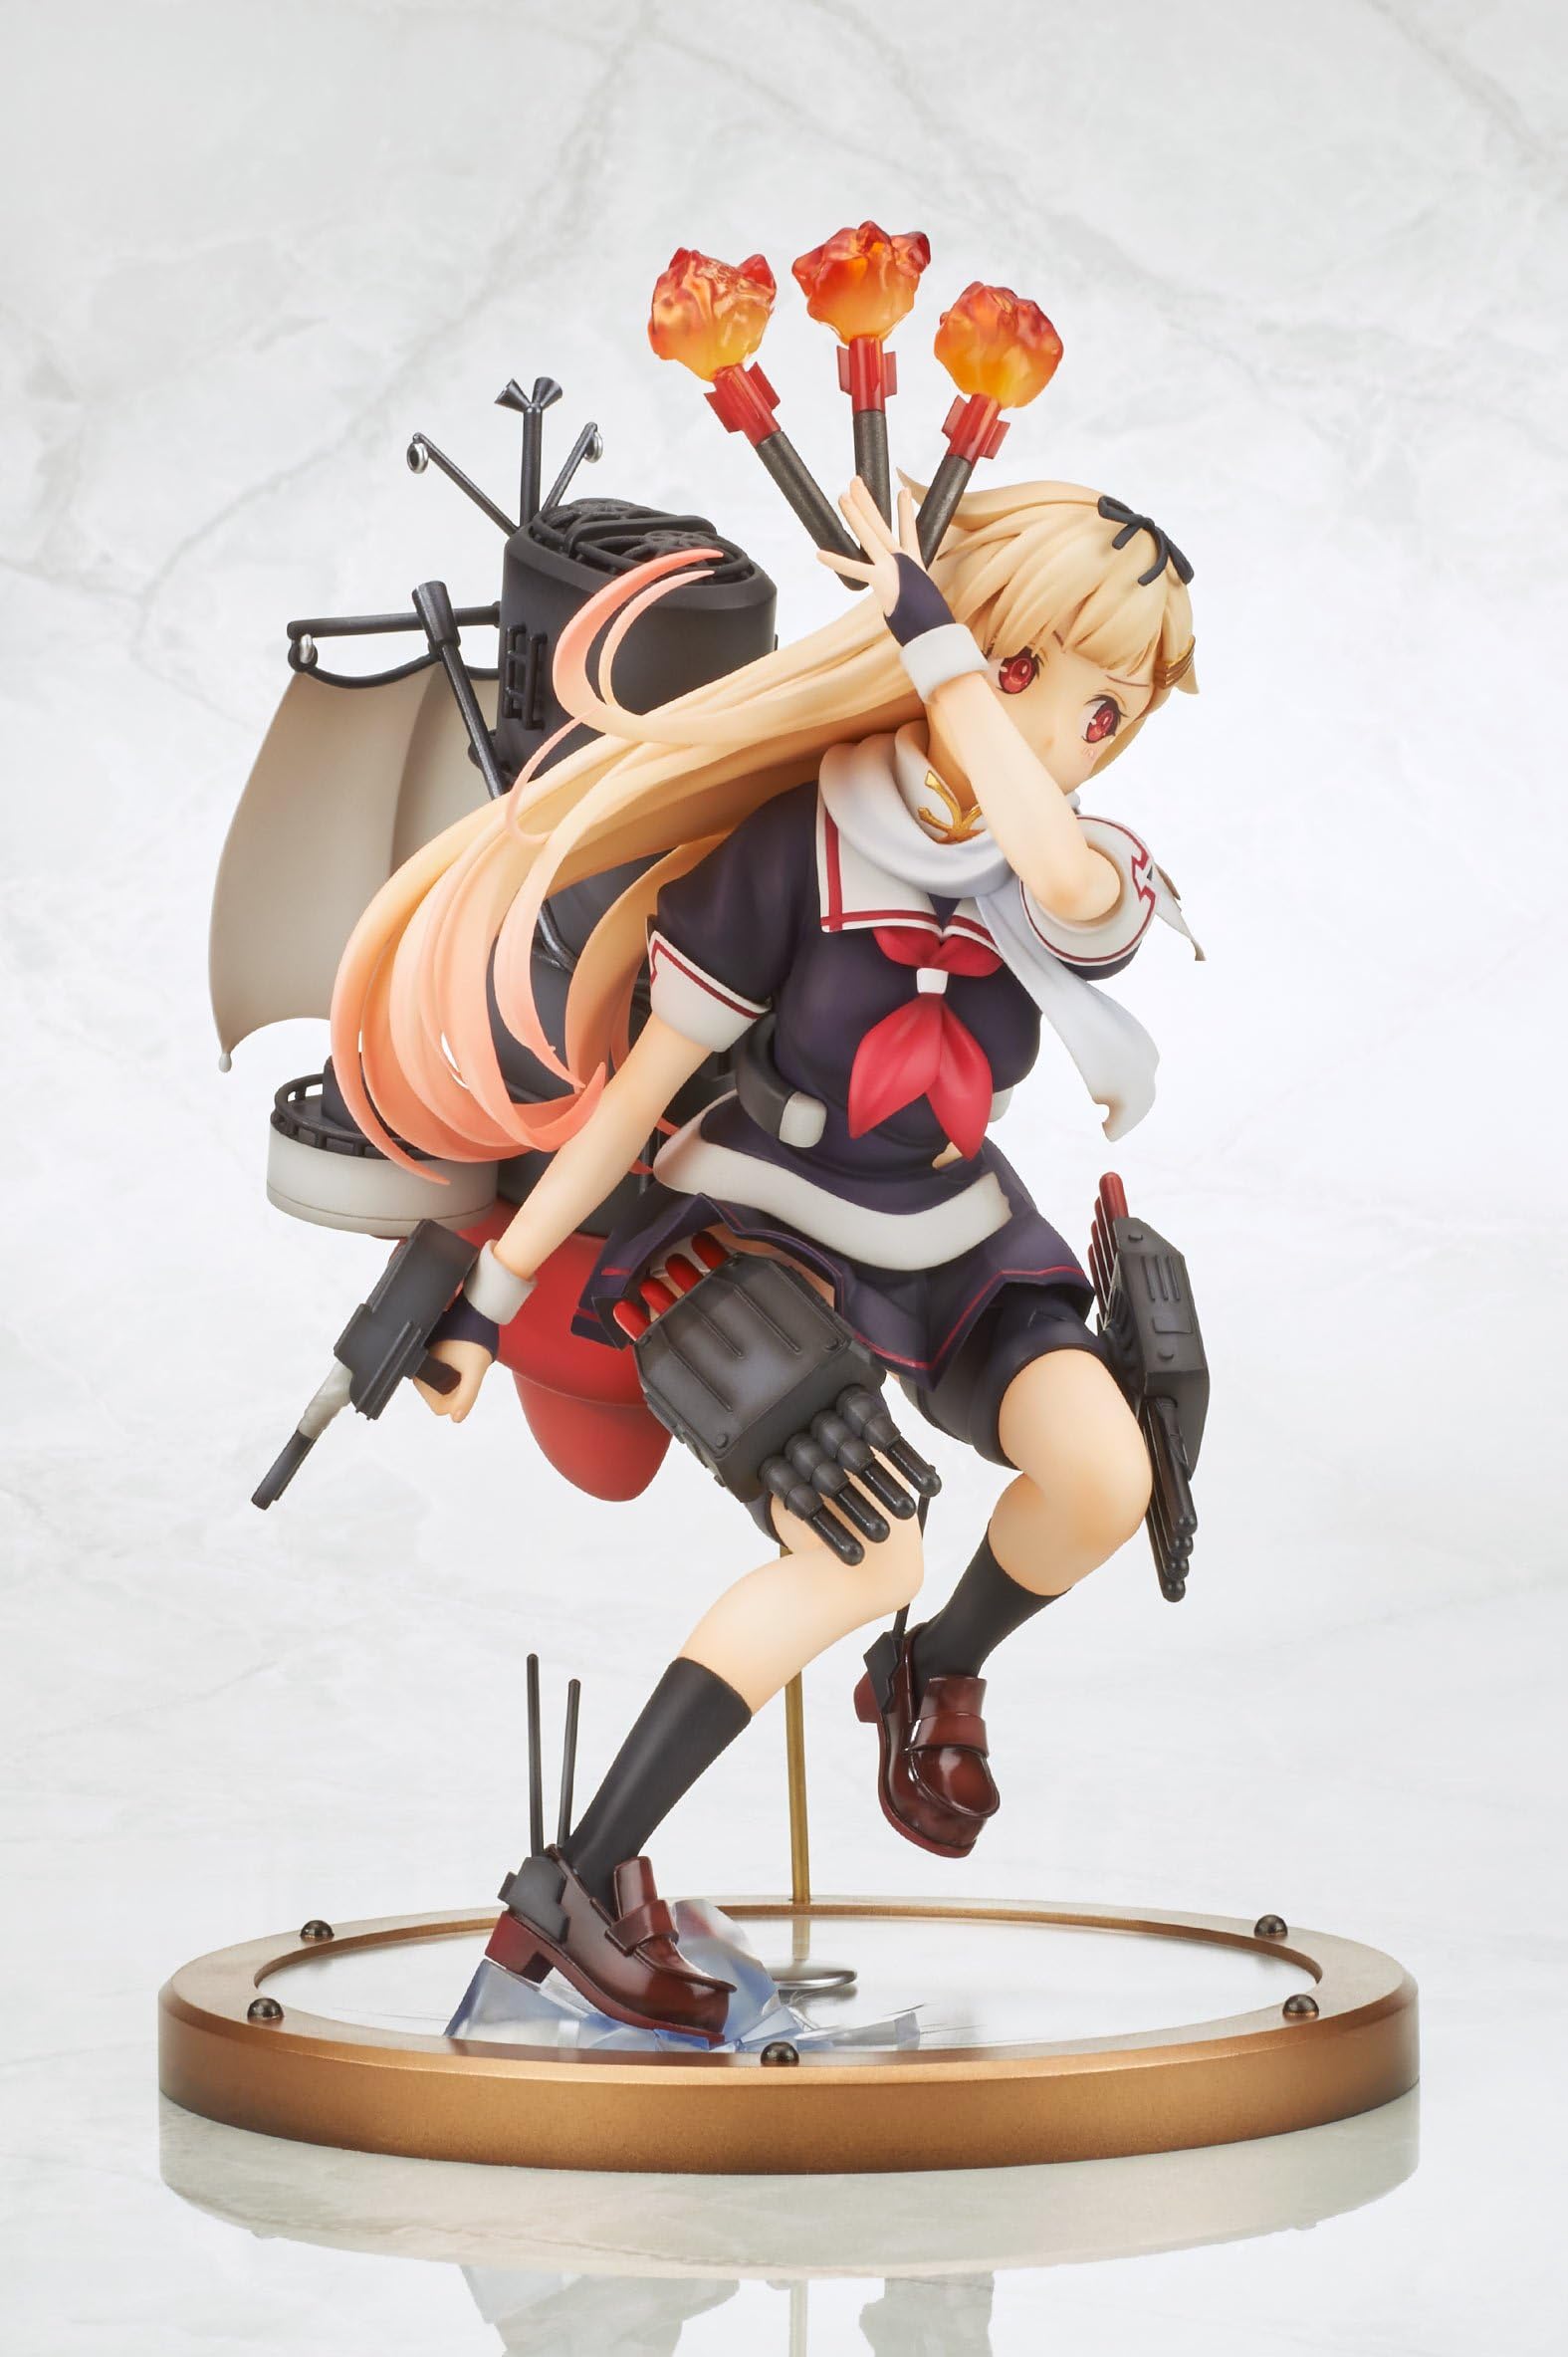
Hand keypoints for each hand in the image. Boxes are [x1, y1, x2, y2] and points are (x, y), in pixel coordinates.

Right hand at [415, 1336, 491, 1422]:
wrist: (476, 1313)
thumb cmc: (475, 1339)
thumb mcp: (474, 1371)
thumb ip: (466, 1396)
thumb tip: (456, 1419)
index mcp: (421, 1375)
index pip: (439, 1407)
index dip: (458, 1399)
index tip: (466, 1378)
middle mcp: (418, 1370)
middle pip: (441, 1399)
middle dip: (457, 1389)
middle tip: (465, 1366)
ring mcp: (423, 1364)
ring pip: (443, 1390)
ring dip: (456, 1381)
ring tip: (463, 1360)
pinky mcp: (430, 1357)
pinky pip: (443, 1378)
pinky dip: (454, 1374)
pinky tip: (460, 1358)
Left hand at [817, 478, 924, 615]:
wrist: (934, 627)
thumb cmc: (929, 620)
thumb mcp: (924, 602)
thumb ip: (914, 599)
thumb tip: (914, 611)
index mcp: (913, 563)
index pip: (909, 530)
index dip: (906, 510)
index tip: (903, 491)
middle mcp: (901, 559)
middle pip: (880, 523)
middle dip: (866, 501)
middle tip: (856, 481)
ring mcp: (891, 566)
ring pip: (869, 534)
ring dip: (854, 514)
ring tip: (842, 496)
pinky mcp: (882, 579)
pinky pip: (854, 569)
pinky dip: (836, 562)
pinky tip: (819, 554)